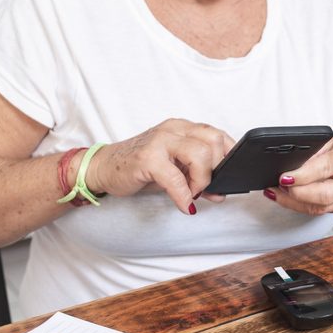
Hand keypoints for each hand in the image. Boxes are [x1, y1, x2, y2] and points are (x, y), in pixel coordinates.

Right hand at [85, 119, 232, 212]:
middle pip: (214, 141)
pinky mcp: (147, 158)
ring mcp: (160, 141)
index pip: (219, 134)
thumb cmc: (140, 167)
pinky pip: (175, 178)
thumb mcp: (175, 171)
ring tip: (192, 193)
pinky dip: (183, 195)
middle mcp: (173, 129)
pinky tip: (183, 205)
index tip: (228, 175)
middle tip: (205, 187)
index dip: (229, 157)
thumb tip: (220, 192)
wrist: (104, 168)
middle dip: (216, 169)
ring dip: (202, 180)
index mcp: (183, 128)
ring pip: (200, 154)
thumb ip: (198, 178)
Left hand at [265, 135, 332, 215]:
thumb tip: (289, 165)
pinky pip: (319, 211)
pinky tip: (287, 198)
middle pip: (324, 196)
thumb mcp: (332, 141)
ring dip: (293, 203)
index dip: (302, 176)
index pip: (324, 169)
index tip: (283, 178)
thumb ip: (313, 152)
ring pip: (319, 208)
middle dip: (297, 194)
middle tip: (277, 187)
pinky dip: (300, 205)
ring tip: (275, 193)